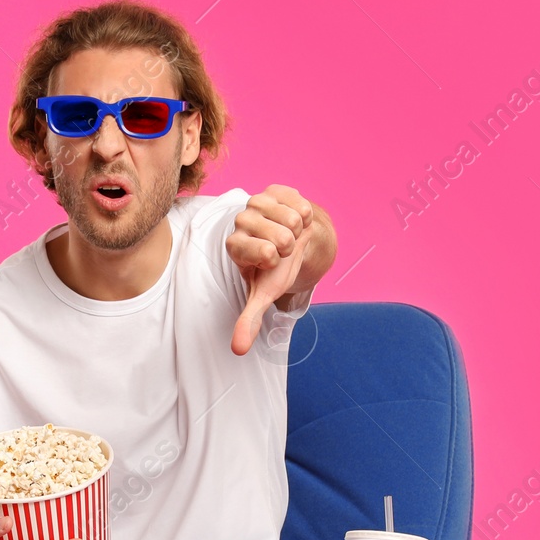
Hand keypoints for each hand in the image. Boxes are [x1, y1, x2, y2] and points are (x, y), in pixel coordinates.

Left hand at [227, 185, 314, 355]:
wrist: (296, 243)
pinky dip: (305, 215)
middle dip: (290, 246)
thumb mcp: (264, 294)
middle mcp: (240, 221)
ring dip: (298, 231)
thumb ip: (249, 319)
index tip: (271, 260)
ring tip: (290, 233)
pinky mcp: (275, 189)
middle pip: (280, 237)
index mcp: (234, 246)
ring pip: (291, 219)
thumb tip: (238, 350)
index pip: (260, 251)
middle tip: (284, 248)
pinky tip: (295, 219)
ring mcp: (256, 202)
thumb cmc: (276, 269)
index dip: (273, 258)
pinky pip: (300, 203)